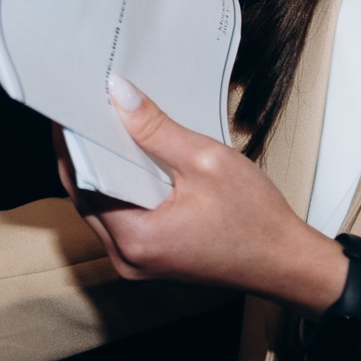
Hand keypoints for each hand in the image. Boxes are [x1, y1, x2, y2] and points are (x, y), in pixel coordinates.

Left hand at [57, 77, 346, 313]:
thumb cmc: (256, 221)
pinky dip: (119, 188)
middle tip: (88, 107)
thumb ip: (156, 129)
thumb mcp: (206, 162)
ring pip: (99, 206)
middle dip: (84, 151)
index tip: (71, 104)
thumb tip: (119, 94)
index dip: (72, 140)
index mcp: (135, 238)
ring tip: (107, 125)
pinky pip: (119, 218)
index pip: (82, 180)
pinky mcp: (150, 260)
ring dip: (101, 169)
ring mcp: (136, 263)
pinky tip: (130, 158)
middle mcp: (126, 258)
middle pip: (84, 194)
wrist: (288, 265)